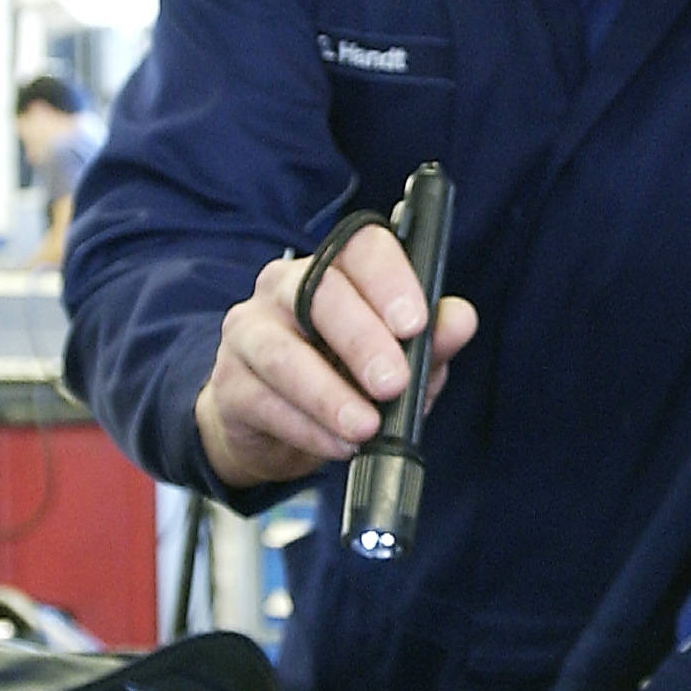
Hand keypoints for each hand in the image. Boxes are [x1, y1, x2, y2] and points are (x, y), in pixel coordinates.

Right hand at [192, 225, 476, 491]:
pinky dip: (308, 428)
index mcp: (335, 268)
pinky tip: (338, 444)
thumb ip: (431, 341)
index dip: (389, 279)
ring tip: (365, 426)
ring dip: (329, 394)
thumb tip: (460, 319)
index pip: (359, 246)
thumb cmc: (346, 379)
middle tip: (393, 384)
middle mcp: (285, 287)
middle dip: (362, 341)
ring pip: (283, 352)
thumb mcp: (401, 362)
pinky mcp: (229, 383)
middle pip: (319, 293)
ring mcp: (250, 331)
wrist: (276, 430)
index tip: (415, 324)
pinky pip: (265, 401)